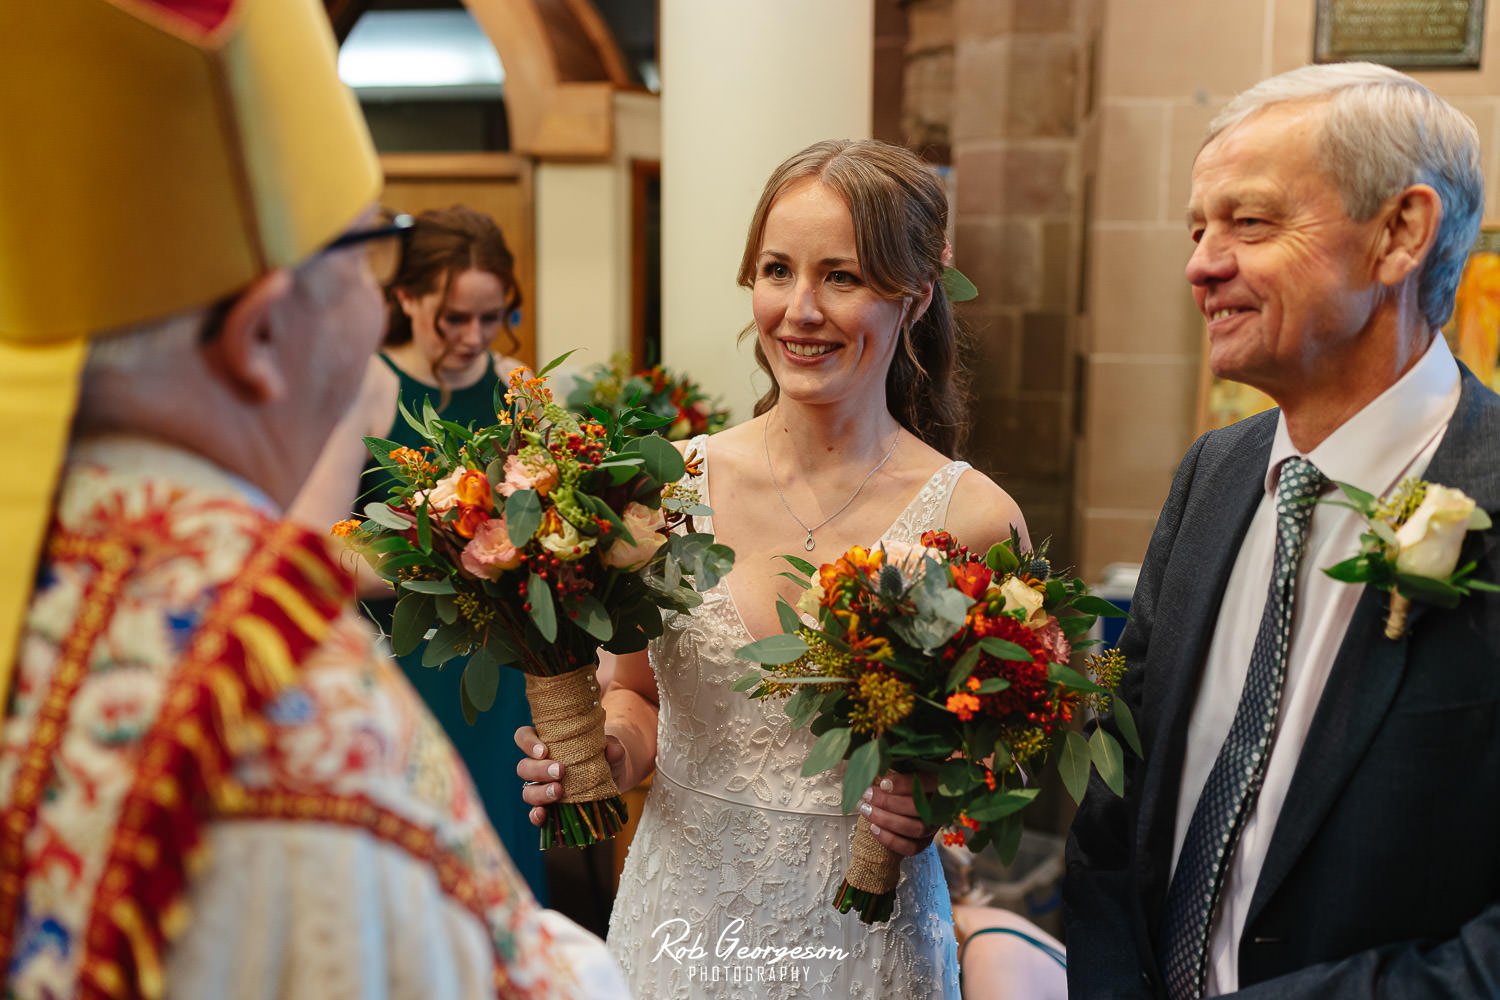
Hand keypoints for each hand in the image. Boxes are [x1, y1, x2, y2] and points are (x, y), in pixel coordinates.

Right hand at [514, 725, 628, 826]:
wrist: (613, 777)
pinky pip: (535, 813)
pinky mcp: (548, 807)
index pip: (524, 737)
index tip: (544, 750)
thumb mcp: (611, 749)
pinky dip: (536, 815)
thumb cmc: (605, 755)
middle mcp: (539, 765)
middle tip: (560, 771)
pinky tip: (543, 815)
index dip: (528, 743)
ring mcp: (541, 787)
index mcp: (546, 742)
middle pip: (524, 767)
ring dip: (540, 792)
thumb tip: (613, 750)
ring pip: (527, 790)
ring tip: (558, 791)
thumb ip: (612, 747)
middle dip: (539, 770)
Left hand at [861, 773, 940, 856]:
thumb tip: (877, 766)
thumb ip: (898, 766)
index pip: (929, 782)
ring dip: (886, 820)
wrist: (911, 799)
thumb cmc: (907, 777)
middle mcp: (942, 806)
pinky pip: (911, 848)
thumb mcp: (907, 766)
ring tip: (866, 809)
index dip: (905, 784)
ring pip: (916, 829)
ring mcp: (935, 826)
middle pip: (919, 808)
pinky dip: (891, 840)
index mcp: (941, 782)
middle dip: (889, 803)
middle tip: (868, 795)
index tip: (882, 782)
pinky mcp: (926, 842)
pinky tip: (873, 828)